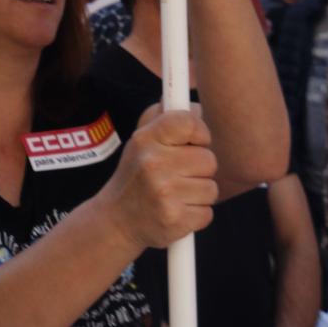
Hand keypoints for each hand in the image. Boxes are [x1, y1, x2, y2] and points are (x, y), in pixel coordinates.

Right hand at [98, 106, 218, 249]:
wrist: (116, 220)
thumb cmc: (136, 175)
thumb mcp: (141, 141)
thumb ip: (165, 117)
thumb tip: (196, 106)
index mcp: (146, 139)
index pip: (189, 122)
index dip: (200, 132)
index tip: (195, 142)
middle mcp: (153, 164)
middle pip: (208, 159)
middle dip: (200, 168)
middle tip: (180, 174)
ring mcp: (164, 193)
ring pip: (211, 188)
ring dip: (199, 193)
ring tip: (176, 194)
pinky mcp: (175, 220)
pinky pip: (208, 212)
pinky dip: (197, 214)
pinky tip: (177, 210)